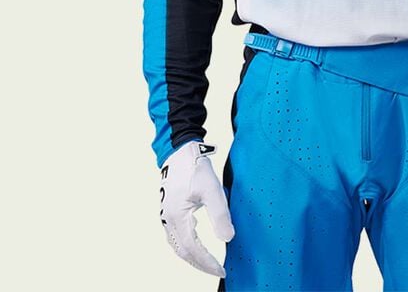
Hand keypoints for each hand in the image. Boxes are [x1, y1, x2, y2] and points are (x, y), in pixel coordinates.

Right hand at [159, 141, 234, 276]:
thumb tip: (228, 239)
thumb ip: (220, 214)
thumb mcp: (212, 190)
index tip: (221, 270)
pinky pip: (174, 235)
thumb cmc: (196, 167)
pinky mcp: (168, 208)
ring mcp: (165, 214)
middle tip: (216, 270)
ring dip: (191, 256)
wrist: (180, 150)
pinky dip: (186, 245)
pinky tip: (195, 242)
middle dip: (199, 264)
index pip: (192, 250)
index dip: (207, 263)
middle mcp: (167, 219)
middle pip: (182, 251)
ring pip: (176, 244)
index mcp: (177, 218)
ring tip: (207, 262)